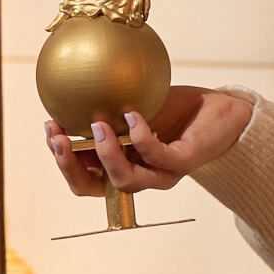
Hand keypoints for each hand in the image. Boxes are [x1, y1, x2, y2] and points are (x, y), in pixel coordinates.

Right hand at [44, 87, 253, 201]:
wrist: (223, 109)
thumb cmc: (177, 108)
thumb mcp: (135, 103)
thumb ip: (107, 104)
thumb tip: (71, 85)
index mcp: (123, 164)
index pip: (85, 177)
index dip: (63, 160)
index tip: (49, 129)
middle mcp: (140, 175)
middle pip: (97, 187)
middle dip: (72, 166)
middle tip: (58, 139)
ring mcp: (162, 173)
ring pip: (126, 180)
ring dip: (106, 154)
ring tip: (96, 126)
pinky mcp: (184, 162)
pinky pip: (157, 156)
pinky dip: (140, 136)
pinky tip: (131, 115)